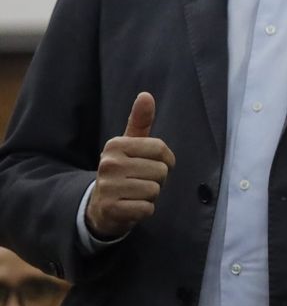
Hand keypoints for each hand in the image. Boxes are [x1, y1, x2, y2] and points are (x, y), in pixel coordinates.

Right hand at [87, 92, 174, 239]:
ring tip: (135, 193)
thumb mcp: (130, 145)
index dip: (166, 160)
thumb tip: (146, 95)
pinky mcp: (111, 208)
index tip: (152, 164)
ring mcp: (108, 187)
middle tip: (139, 181)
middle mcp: (108, 163)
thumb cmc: (123, 171)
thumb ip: (140, 121)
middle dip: (157, 179)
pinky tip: (131, 206)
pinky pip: (147, 208)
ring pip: (154, 190)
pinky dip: (145, 210)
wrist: (101, 206)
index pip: (161, 149)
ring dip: (150, 195)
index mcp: (115, 145)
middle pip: (160, 171)